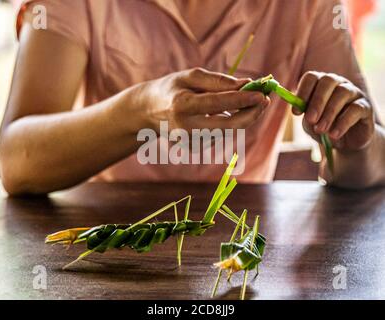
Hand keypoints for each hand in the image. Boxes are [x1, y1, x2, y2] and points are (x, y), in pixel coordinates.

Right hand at [132, 68, 269, 132]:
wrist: (149, 112)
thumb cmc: (172, 89)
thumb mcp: (191, 76)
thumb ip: (219, 80)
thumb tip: (247, 84)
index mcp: (181, 105)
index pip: (217, 103)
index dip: (242, 99)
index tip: (262, 95)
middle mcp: (185, 127)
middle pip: (227, 125)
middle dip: (250, 114)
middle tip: (264, 101)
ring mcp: (189, 142)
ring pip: (227, 132)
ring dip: (240, 117)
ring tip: (240, 102)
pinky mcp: (193, 149)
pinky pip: (220, 136)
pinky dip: (227, 124)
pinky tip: (219, 115)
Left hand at [294, 71, 374, 150]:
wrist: (346, 143)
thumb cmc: (324, 128)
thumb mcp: (310, 123)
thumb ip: (305, 115)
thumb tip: (297, 108)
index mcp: (321, 84)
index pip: (311, 77)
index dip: (302, 92)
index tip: (296, 112)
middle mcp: (338, 84)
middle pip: (328, 81)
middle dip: (317, 101)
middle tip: (310, 120)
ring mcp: (354, 93)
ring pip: (342, 93)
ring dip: (329, 113)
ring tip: (320, 130)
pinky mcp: (366, 107)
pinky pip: (355, 109)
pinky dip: (343, 122)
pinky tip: (334, 135)